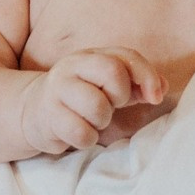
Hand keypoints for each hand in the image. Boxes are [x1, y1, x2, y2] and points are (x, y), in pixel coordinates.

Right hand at [21, 50, 164, 155]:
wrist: (33, 112)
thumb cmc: (81, 98)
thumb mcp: (109, 85)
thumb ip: (138, 83)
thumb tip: (161, 88)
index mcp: (91, 56)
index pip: (126, 57)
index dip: (146, 76)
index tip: (154, 98)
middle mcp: (72, 67)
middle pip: (112, 73)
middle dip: (120, 96)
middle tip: (111, 105)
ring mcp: (57, 90)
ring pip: (98, 107)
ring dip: (102, 121)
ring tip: (92, 120)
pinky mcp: (47, 116)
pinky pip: (82, 133)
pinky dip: (87, 138)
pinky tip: (79, 132)